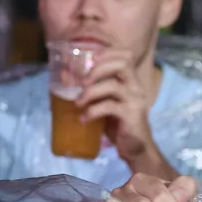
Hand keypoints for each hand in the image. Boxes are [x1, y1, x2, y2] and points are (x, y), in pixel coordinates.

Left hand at [78, 52, 165, 170]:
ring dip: (90, 92)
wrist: (136, 148)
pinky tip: (84, 119)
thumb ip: (92, 89)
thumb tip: (65, 75)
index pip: (125, 55)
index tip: (89, 59)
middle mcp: (136, 87)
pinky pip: (109, 107)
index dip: (107, 53)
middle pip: (122, 64)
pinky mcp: (131, 115)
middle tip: (82, 81)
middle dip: (98, 69)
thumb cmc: (119, 124)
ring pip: (112, 85)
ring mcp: (135, 100)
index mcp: (131, 81)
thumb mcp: (105, 103)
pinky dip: (92, 111)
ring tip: (78, 103)